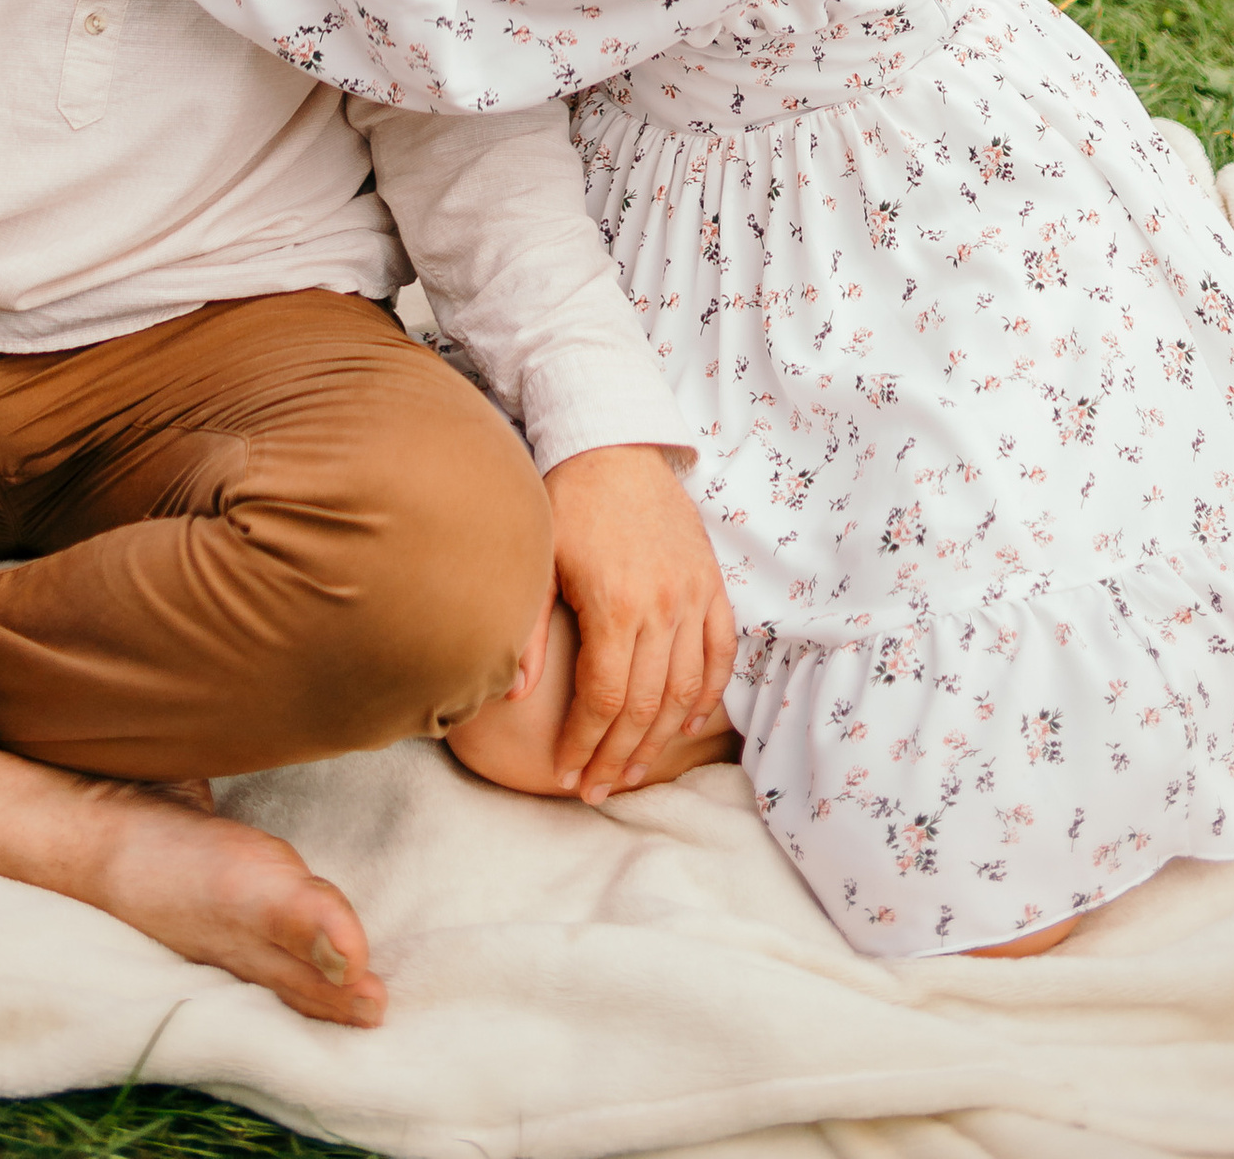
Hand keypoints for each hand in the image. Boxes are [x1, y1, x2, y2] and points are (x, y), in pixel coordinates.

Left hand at [541, 443, 735, 800]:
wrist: (614, 444)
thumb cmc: (568, 502)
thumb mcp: (539, 562)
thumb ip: (530, 633)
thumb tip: (511, 697)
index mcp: (617, 605)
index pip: (604, 699)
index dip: (585, 743)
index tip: (565, 774)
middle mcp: (664, 606)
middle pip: (645, 705)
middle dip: (618, 756)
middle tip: (596, 790)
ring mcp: (694, 595)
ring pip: (686, 689)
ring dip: (660, 739)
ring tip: (634, 772)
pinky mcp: (712, 583)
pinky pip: (721, 652)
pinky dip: (710, 694)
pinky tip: (688, 725)